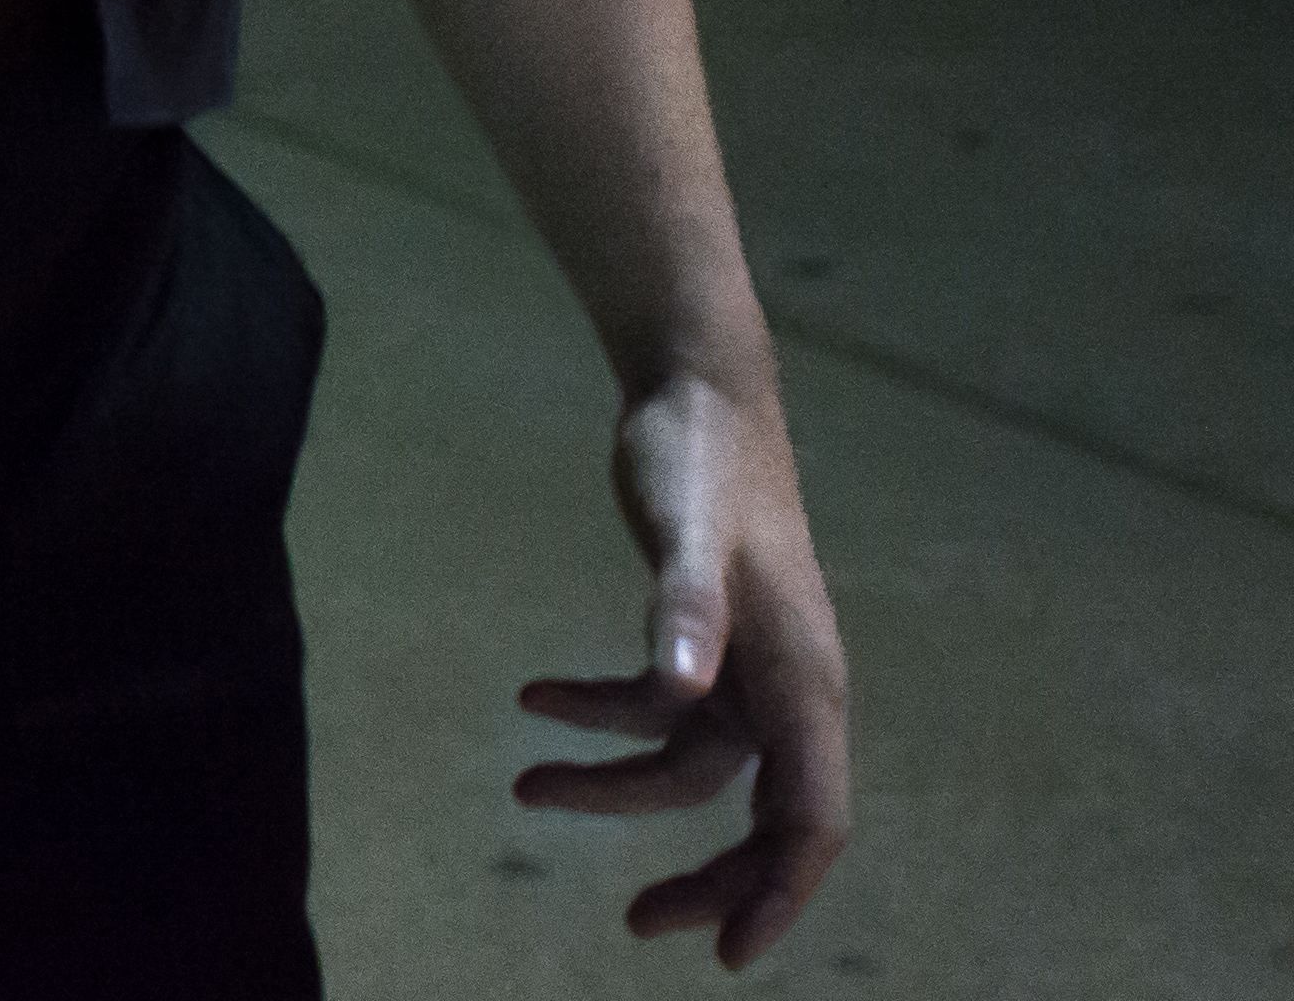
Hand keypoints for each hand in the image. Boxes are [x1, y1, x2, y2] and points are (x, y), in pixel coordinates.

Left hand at [515, 367, 850, 965]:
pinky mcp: (706, 641)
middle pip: (765, 820)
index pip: (812, 821)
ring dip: (617, 785)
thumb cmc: (700, 461)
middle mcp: (790, 687)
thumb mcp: (688, 532)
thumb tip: (682, 693)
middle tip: (637, 922)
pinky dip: (600, 714)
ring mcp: (750, 668)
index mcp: (805, 681)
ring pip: (697, 768)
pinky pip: (662, 712)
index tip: (731, 954)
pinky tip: (531, 698)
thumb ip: (684, 611)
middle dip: (708, 876)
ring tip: (525, 787)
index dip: (780, 894)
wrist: (695, 393)